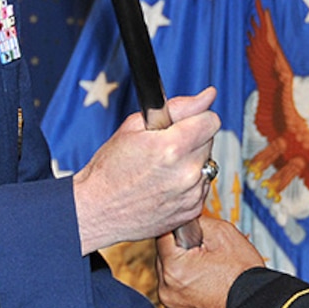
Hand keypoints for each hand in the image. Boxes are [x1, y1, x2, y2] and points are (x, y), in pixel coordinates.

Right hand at [73, 88, 220, 253]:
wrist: (97, 211)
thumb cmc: (108, 171)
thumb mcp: (134, 127)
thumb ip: (178, 108)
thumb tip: (207, 96)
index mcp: (173, 147)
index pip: (211, 121)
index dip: (196, 118)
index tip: (183, 123)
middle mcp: (187, 173)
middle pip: (208, 141)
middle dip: (191, 139)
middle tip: (164, 147)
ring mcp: (191, 195)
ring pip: (206, 164)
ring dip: (190, 162)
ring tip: (162, 169)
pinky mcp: (193, 211)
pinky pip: (202, 187)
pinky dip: (188, 184)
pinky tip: (165, 185)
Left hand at [156, 214, 263, 307]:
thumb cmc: (243, 277)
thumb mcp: (224, 234)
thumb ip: (197, 222)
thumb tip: (185, 218)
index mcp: (174, 268)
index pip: (162, 235)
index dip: (178, 230)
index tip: (192, 233)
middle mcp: (167, 290)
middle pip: (164, 258)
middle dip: (181, 253)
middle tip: (206, 255)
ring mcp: (172, 306)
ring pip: (170, 278)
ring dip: (183, 272)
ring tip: (208, 273)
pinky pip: (177, 295)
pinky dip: (187, 290)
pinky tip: (206, 287)